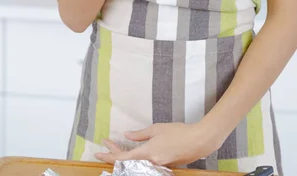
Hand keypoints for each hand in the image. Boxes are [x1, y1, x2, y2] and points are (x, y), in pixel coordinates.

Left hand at [94, 122, 217, 167]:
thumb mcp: (157, 129)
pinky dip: (135, 158)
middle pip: (126, 162)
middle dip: (114, 153)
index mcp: (147, 153)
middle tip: (105, 144)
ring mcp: (157, 167)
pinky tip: (132, 151)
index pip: (122, 157)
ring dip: (124, 156)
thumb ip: (140, 134)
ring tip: (115, 146)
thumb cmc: (178, 132)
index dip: (109, 154)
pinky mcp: (164, 167)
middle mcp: (150, 164)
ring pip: (134, 164)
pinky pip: (144, 165)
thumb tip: (126, 135)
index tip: (98, 151)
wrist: (198, 141)